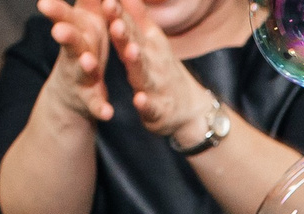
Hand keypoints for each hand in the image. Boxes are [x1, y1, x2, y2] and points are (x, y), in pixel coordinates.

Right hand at [36, 0, 116, 119]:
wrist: (70, 95)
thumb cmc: (83, 47)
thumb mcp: (85, 19)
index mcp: (77, 31)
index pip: (64, 16)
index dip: (56, 10)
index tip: (44, 2)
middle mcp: (74, 52)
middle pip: (69, 42)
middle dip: (65, 35)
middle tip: (60, 29)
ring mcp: (80, 78)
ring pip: (82, 71)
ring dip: (85, 66)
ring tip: (89, 62)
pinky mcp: (90, 101)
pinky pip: (97, 105)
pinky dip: (101, 108)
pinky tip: (109, 113)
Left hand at [105, 0, 216, 144]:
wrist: (190, 108)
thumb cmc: (163, 70)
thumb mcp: (151, 41)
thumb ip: (137, 17)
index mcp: (145, 45)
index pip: (129, 26)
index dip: (117, 12)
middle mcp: (151, 62)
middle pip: (135, 45)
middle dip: (124, 32)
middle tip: (113, 17)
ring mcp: (155, 86)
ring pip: (143, 73)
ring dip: (137, 62)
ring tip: (131, 51)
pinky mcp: (158, 112)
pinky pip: (151, 108)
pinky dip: (146, 104)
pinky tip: (139, 100)